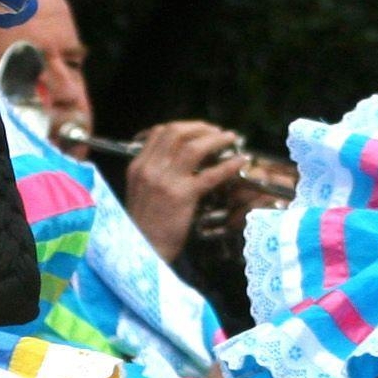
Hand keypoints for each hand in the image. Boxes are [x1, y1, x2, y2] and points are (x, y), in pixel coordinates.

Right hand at [122, 121, 244, 265]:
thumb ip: (154, 172)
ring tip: (231, 139)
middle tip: (217, 132)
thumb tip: (178, 159)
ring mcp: (166, 181)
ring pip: (194, 147)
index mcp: (138, 166)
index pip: (160, 132)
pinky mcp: (182, 196)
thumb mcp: (140, 192)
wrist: (143, 250)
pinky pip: (210, 174)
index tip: (199, 131)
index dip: (183, 126)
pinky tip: (240, 161)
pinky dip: (228, 165)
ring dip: (216, 139)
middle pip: (177, 133)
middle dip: (201, 127)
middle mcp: (150, 169)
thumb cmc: (144, 226)